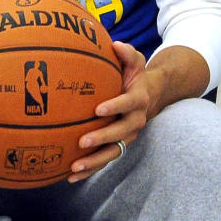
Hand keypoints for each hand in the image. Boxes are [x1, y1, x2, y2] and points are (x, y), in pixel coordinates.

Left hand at [69, 40, 149, 180]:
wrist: (151, 95)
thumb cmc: (135, 74)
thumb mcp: (136, 60)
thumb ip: (127, 53)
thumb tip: (115, 44)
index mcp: (138, 99)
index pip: (128, 103)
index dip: (115, 106)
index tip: (98, 109)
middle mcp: (135, 121)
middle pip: (120, 133)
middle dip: (102, 139)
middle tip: (82, 141)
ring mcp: (128, 136)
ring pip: (113, 152)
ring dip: (94, 162)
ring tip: (74, 167)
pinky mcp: (119, 145)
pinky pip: (104, 159)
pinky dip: (89, 169)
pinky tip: (70, 176)